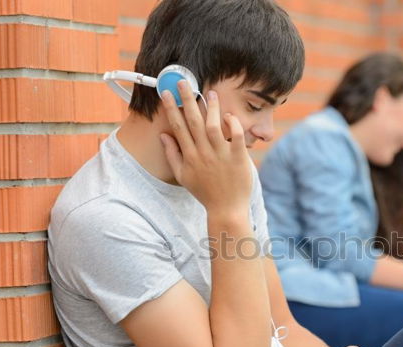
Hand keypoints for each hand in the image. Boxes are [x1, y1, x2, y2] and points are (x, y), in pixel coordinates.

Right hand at [159, 81, 251, 214]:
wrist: (226, 209)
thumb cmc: (205, 192)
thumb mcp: (183, 176)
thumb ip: (173, 155)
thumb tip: (164, 136)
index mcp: (190, 157)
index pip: (178, 127)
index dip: (171, 108)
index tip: (167, 93)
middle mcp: (204, 154)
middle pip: (193, 122)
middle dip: (187, 100)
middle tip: (183, 82)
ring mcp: (222, 155)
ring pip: (214, 126)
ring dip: (211, 107)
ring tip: (210, 92)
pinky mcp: (238, 158)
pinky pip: (237, 137)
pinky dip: (233, 124)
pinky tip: (229, 115)